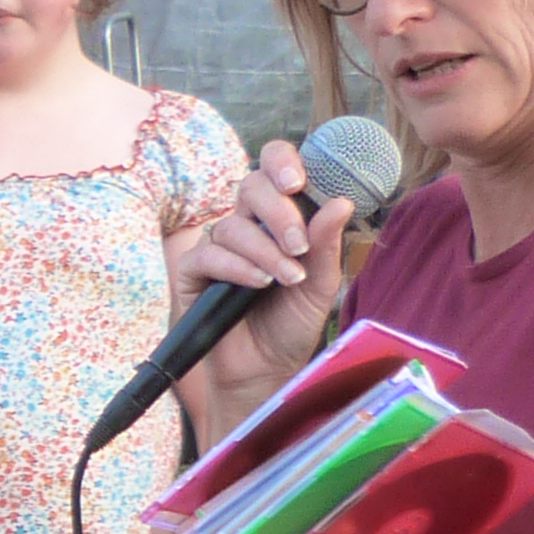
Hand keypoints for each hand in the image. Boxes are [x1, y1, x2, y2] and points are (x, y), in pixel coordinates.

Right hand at [181, 143, 359, 403]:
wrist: (266, 371)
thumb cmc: (292, 325)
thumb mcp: (319, 283)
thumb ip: (325, 244)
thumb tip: (340, 202)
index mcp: (278, 217)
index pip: (273, 168)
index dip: (281, 162)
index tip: (298, 183)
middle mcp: (246, 225)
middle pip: (251, 186)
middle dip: (278, 213)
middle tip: (298, 245)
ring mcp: (217, 247)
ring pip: (233, 226)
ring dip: (265, 252)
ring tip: (287, 280)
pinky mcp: (193, 273)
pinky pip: (209, 255)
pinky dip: (237, 267)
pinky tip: (258, 285)